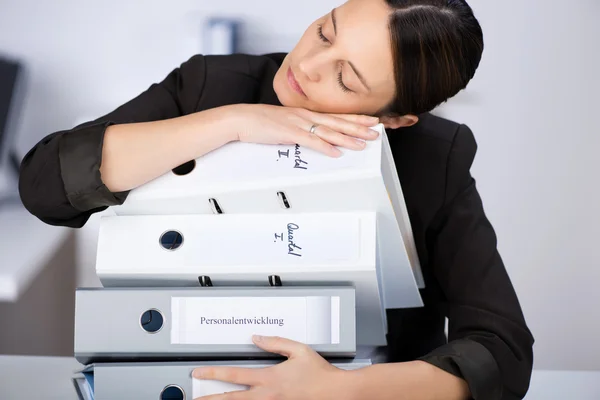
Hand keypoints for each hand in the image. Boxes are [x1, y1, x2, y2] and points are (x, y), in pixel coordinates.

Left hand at [192, 335, 354, 399]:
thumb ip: (275, 343)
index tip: (199, 373)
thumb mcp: (299, 350)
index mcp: (270, 377)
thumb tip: (257, 338)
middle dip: (210, 398)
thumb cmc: (321, 374)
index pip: (234, 374)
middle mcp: (268, 395)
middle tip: (194, 398)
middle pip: (231, 399)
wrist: (337, 393)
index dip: (213, 373)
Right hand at [224, 104, 379, 156]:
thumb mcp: (284, 123)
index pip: (335, 116)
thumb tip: (311, 137)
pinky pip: (310, 141)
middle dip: (358, 127)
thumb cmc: (259, 122)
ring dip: (347, 137)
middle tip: (376, 131)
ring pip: (328, 131)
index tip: (371, 120)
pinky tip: (336, 152)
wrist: (240, 118)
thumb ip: (299, 128)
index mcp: (305, 113)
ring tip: (362, 143)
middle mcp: (305, 116)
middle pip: (337, 121)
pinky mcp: (288, 133)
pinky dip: (325, 146)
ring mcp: (297, 124)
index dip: (354, 118)